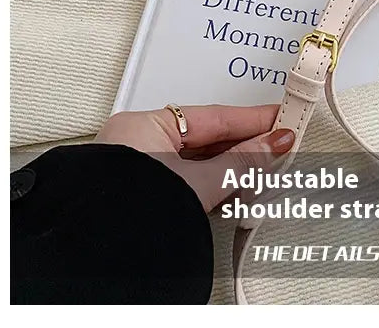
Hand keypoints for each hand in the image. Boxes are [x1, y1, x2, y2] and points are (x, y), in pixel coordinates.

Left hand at [95, 104, 294, 211]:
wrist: (98, 260)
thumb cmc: (127, 215)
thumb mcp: (199, 183)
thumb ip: (239, 162)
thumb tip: (270, 145)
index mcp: (143, 126)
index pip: (212, 116)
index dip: (251, 119)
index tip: (279, 119)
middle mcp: (135, 142)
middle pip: (205, 137)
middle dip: (244, 143)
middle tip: (278, 144)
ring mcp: (136, 169)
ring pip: (196, 159)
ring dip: (231, 165)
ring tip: (262, 168)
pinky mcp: (140, 194)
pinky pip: (185, 177)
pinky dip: (211, 180)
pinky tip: (233, 185)